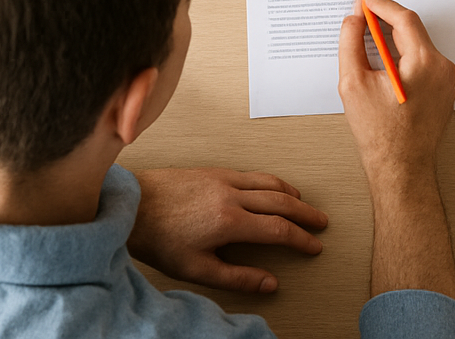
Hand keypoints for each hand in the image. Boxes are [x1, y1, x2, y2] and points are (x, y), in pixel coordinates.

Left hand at [128, 167, 327, 292]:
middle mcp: (232, 194)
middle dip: (305, 214)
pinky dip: (271, 181)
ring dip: (291, 193)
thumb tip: (269, 283)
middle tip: (320, 222)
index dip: (300, 239)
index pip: (278, 229)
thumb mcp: (196, 270)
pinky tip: (273, 187)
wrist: (133, 205)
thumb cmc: (159, 239)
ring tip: (303, 204)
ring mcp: (224, 179)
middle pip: (281, 201)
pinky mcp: (216, 171)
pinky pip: (253, 174)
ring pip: (269, 182)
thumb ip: (236, 277)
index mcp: (229, 221)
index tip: (314, 246)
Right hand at [337, 0, 454, 185]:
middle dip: (386, 20)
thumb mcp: (353, 83)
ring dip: (394, 38)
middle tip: (363, 13)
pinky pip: (423, 62)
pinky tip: (384, 61)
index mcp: (425, 61)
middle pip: (412, 30)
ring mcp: (446, 81)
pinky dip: (404, 55)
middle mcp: (442, 67)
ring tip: (369, 37)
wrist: (401, 169)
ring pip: (417, 46)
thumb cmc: (380, 134)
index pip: (404, 18)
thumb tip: (353, 20)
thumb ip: (351, 43)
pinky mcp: (443, 91)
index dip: (381, 5)